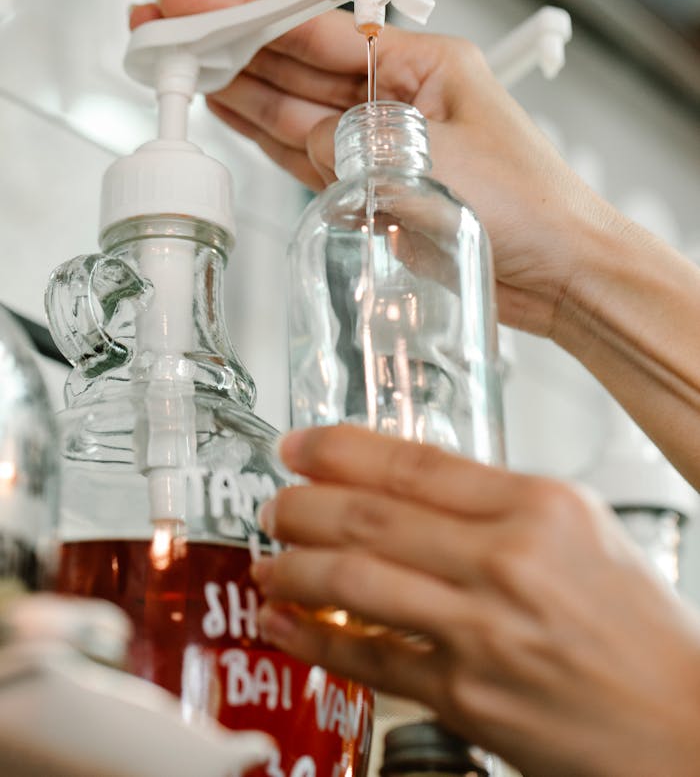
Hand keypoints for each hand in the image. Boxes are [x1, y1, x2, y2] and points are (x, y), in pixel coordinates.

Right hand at [129, 0, 699, 483]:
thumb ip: (354, 143)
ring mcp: (382, 141)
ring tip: (177, 67)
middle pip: (294, 63)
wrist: (563, 274)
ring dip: (235, 87)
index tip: (189, 7)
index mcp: (422, 64)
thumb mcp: (430, 162)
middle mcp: (398, 96)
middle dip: (226, 45)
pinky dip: (265, 135)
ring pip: (293, 107)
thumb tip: (300, 133)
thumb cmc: (529, 208)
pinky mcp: (374, 183)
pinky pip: (306, 152)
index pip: (315, 29)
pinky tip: (227, 111)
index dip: (244, 17)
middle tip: (161, 32)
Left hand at [251, 425, 699, 776]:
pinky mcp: (465, 695)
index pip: (413, 462)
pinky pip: (369, 659)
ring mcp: (482, 631)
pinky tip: (286, 623)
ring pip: (355, 583)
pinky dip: (314, 638)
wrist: (680, 724)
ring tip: (269, 561)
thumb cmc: (636, 626)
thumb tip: (408, 482)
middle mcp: (508, 561)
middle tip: (273, 502)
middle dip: (300, 504)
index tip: (299, 444)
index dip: (339, 449)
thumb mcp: (582, 530)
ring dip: (294, 568)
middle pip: (370, 516)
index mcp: (540, 506)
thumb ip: (498, 501)